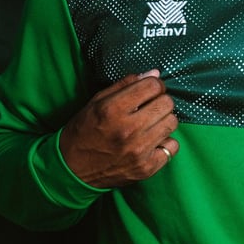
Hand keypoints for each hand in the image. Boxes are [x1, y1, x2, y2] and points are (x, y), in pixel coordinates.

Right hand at [59, 71, 178, 187]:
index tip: (149, 90)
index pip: (153, 86)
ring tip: (150, 124)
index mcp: (113, 109)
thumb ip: (124, 85)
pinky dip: (164, 143)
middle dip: (160, 101)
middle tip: (150, 107)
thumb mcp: (96, 102)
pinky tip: (152, 142)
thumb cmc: (83, 132)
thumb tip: (153, 74)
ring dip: (163, 120)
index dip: (154, 84)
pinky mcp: (146, 168)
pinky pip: (172, 147)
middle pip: (166, 103)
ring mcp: (138, 151)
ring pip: (172, 123)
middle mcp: (128, 130)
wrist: (72, 169)